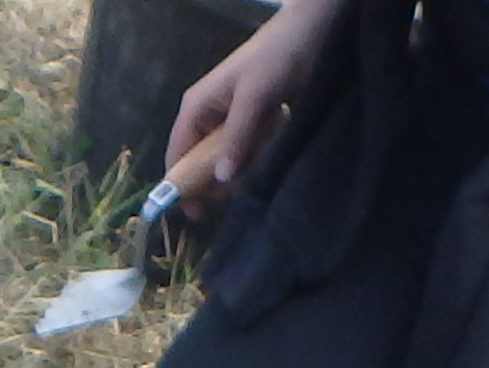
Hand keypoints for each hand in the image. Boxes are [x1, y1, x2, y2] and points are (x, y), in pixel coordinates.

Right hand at [164, 0, 329, 183]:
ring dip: (249, 160)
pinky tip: (275, 133)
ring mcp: (229, 119)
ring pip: (228, 159)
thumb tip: (221, 180)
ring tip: (269, 139)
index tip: (199, 215)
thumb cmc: (276, 57)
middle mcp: (207, 115)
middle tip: (250, 171)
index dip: (182, 186)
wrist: (311, 31)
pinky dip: (261, 150)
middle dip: (225, 174)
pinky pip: (248, 149)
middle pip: (203, 163)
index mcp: (196, 107)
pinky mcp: (250, 121)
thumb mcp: (255, 98)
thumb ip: (237, 138)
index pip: (177, 155)